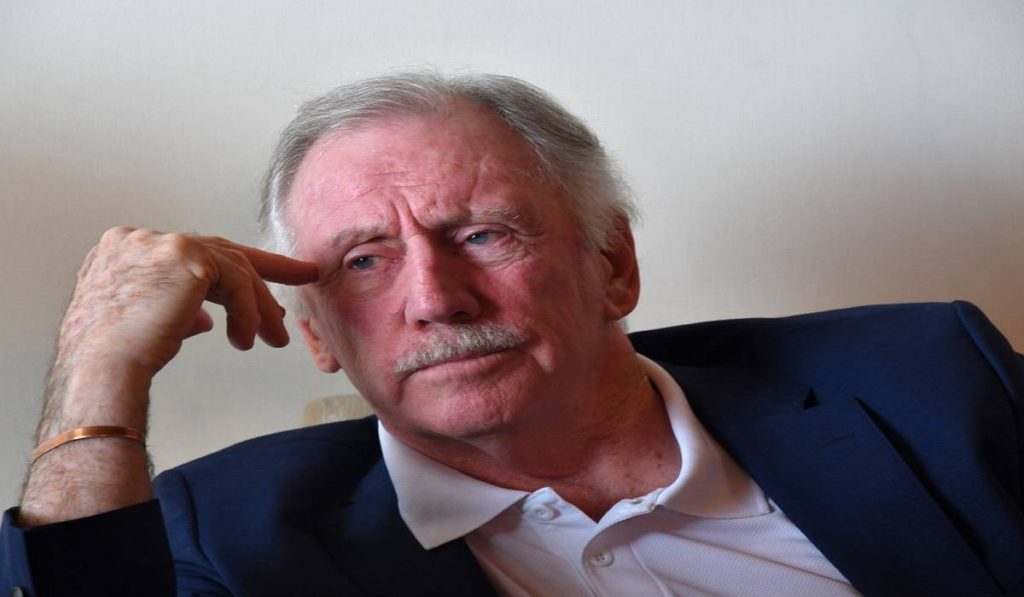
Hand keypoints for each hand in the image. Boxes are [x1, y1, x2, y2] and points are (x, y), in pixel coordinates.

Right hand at [19, 227, 317, 524]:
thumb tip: (206, 318)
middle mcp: (141, 238)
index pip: (193, 253)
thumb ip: (177, 309)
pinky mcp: (186, 257)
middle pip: (218, 251)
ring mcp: (162, 243)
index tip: (261, 279)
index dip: (230, 268)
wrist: (101, 368)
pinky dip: (249, 311)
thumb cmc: (114, 357)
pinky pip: (236, 280)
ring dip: (259, 305)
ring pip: (232, 266)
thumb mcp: (146, 324)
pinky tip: (247, 339)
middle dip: (262, 273)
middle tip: (303, 276)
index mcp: (126, 249)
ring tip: (275, 338)